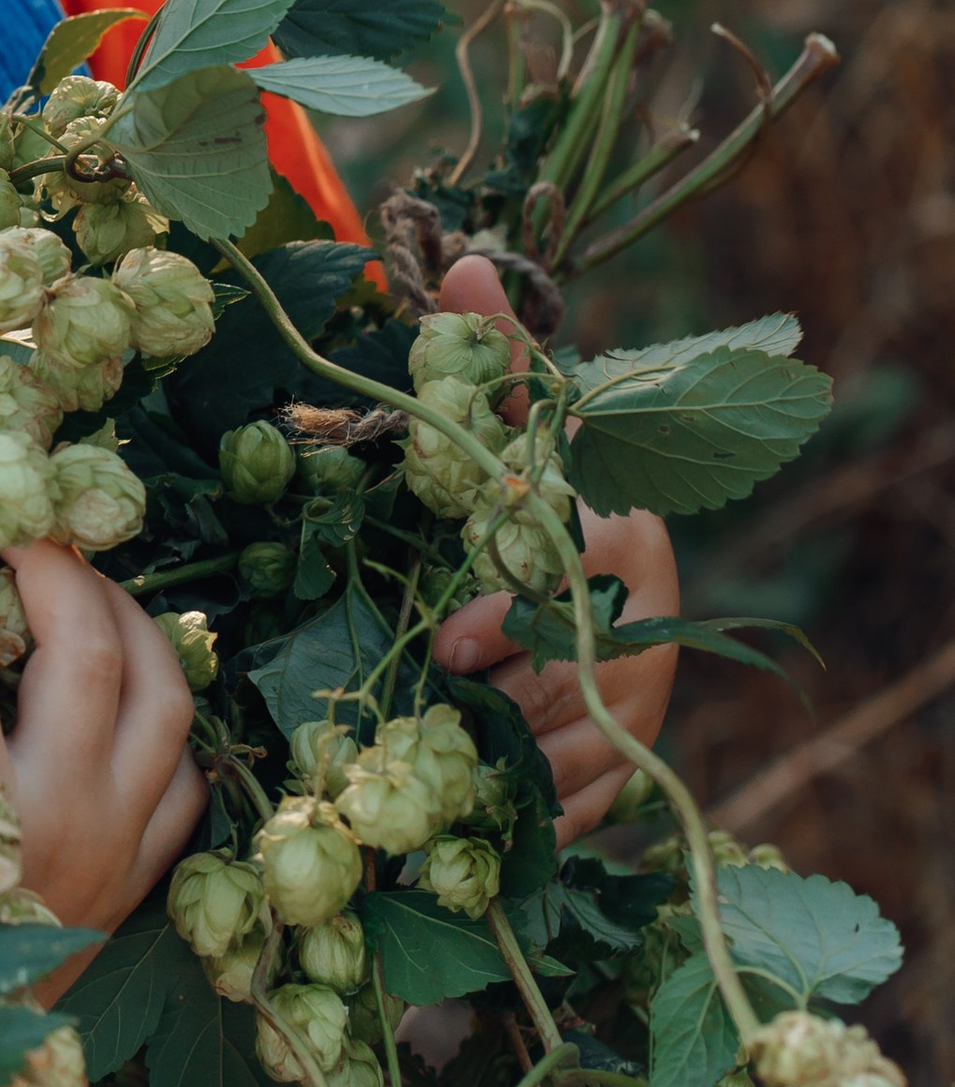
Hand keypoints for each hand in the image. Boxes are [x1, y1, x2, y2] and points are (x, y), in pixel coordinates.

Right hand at [0, 483, 202, 990]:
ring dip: (128, 617)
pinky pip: (184, 770)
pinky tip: (125, 677)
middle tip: (11, 527)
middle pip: (82, 649)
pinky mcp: (142, 874)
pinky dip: (163, 709)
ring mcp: (114, 844)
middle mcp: (55, 818)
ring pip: (162, 695)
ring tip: (77, 582)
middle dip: (49, 565)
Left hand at [427, 252, 679, 841]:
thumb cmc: (532, 490)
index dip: (512, 621)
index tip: (449, 645)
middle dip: (505, 698)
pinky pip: (582, 805)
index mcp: (624, 539)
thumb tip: (468, 266)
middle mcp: (649, 624)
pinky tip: (475, 821)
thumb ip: (491, 360)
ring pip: (579, 748)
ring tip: (442, 766)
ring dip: (509, 761)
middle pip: (579, 680)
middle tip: (438, 706)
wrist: (579, 570)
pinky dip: (531, 817)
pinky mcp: (625, 764)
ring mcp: (643, 700)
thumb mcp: (511, 425)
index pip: (581, 591)